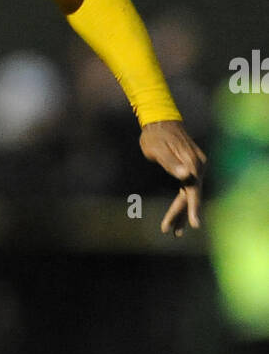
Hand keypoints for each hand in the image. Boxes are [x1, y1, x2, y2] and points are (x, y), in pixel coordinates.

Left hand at [139, 120, 205, 236]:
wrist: (161, 120)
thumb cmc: (155, 136)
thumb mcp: (158, 149)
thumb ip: (171, 163)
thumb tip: (186, 175)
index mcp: (192, 164)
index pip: (193, 191)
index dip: (192, 209)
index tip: (194, 225)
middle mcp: (198, 166)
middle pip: (191, 195)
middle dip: (182, 215)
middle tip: (172, 233)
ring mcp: (196, 166)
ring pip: (191, 193)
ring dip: (183, 212)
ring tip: (175, 231)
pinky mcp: (192, 167)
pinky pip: (189, 188)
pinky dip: (184, 201)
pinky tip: (179, 213)